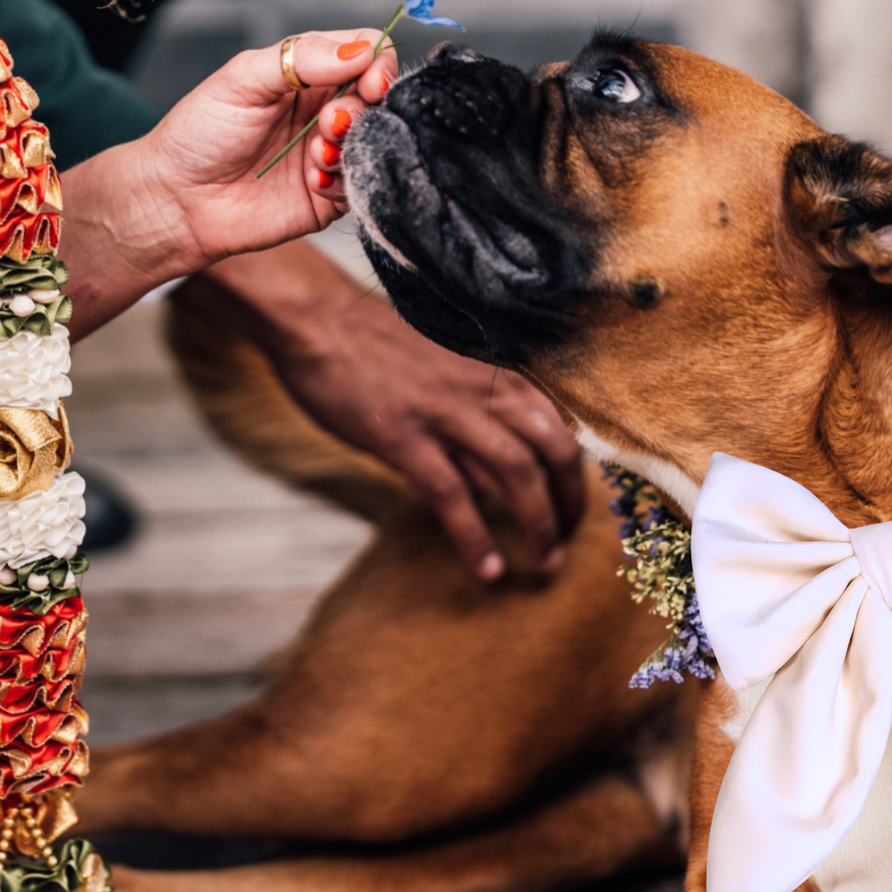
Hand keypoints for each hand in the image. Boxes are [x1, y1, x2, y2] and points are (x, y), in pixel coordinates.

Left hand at [135, 30, 397, 272]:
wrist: (177, 200)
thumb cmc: (199, 133)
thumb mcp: (245, 79)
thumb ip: (303, 58)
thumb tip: (360, 50)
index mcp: (307, 73)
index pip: (366, 52)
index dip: (378, 63)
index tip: (369, 80)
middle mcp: (323, 110)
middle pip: (380, 98)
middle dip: (363, 108)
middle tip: (329, 122)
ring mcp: (328, 154)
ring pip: (376, 142)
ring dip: (351, 145)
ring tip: (314, 156)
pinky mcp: (328, 197)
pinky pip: (361, 185)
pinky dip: (341, 181)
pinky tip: (310, 181)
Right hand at [193, 244, 586, 579]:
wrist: (317, 321)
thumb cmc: (373, 347)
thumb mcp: (440, 374)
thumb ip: (471, 420)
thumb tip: (489, 482)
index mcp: (494, 373)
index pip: (558, 426)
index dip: (574, 473)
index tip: (573, 507)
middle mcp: (481, 390)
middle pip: (554, 451)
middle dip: (571, 503)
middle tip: (568, 541)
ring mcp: (444, 413)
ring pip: (516, 473)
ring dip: (538, 525)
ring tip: (545, 565)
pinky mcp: (404, 437)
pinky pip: (452, 495)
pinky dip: (475, 537)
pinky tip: (487, 570)